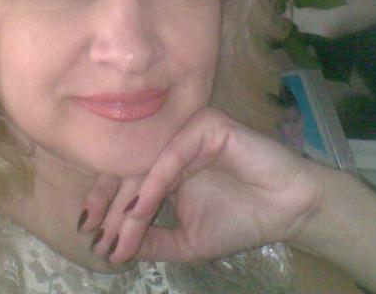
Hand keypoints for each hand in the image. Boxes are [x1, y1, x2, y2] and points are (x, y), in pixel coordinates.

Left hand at [78, 108, 321, 263]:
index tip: (88, 232)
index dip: (105, 204)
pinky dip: (156, 181)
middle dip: (109, 205)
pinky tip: (141, 207)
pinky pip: (173, 154)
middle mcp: (169, 145)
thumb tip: (112, 250)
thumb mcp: (186, 239)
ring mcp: (186, 133)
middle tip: (94, 233)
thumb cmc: (239, 220)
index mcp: (164, 166)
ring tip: (113, 230)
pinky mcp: (205, 125)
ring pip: (148, 164)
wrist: (287, 210)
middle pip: (130, 170)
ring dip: (128, 199)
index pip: (126, 180)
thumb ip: (153, 240)